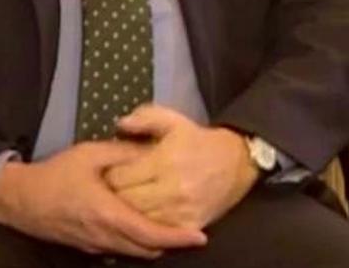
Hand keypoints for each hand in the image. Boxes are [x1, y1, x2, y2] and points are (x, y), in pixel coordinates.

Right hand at [0, 140, 207, 258]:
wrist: (19, 199)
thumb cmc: (56, 174)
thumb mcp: (91, 154)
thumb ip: (126, 153)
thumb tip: (155, 149)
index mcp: (109, 214)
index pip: (151, 234)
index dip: (178, 238)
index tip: (200, 237)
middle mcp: (105, 237)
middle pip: (148, 250)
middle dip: (172, 244)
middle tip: (192, 232)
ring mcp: (96, 246)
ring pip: (135, 254)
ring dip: (155, 245)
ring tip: (174, 230)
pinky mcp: (88, 248)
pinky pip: (121, 252)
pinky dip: (138, 245)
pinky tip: (145, 230)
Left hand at [103, 105, 259, 229]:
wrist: (238, 162)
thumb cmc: (201, 141)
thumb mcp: (174, 121)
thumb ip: (145, 118)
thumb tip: (120, 124)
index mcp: (164, 160)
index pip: (119, 177)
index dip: (110, 176)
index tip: (111, 173)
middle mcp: (172, 188)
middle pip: (125, 201)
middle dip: (115, 196)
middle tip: (115, 190)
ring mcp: (181, 210)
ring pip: (139, 219)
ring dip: (130, 211)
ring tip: (130, 201)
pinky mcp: (189, 224)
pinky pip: (158, 231)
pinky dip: (148, 224)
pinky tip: (148, 213)